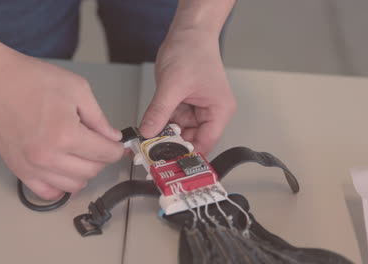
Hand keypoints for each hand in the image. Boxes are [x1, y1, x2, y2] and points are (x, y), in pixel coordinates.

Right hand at [0, 53, 123, 199]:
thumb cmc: (29, 80)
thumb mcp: (76, 89)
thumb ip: (98, 118)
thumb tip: (112, 137)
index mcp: (65, 135)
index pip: (105, 154)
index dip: (116, 149)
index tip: (117, 145)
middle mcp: (48, 156)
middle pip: (92, 171)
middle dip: (102, 159)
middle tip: (100, 145)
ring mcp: (32, 167)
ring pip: (73, 186)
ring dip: (84, 172)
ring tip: (81, 155)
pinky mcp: (19, 170)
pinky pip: (47, 193)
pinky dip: (61, 186)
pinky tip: (64, 170)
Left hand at [140, 29, 235, 154]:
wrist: (188, 32)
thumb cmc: (192, 51)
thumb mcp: (172, 85)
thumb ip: (159, 111)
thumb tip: (148, 133)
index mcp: (219, 110)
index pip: (205, 143)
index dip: (186, 154)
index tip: (167, 163)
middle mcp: (212, 112)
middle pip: (192, 139)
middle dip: (172, 144)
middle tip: (151, 152)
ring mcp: (198, 108)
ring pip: (180, 131)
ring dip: (165, 133)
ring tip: (149, 136)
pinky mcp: (185, 103)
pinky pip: (173, 119)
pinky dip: (162, 122)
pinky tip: (152, 123)